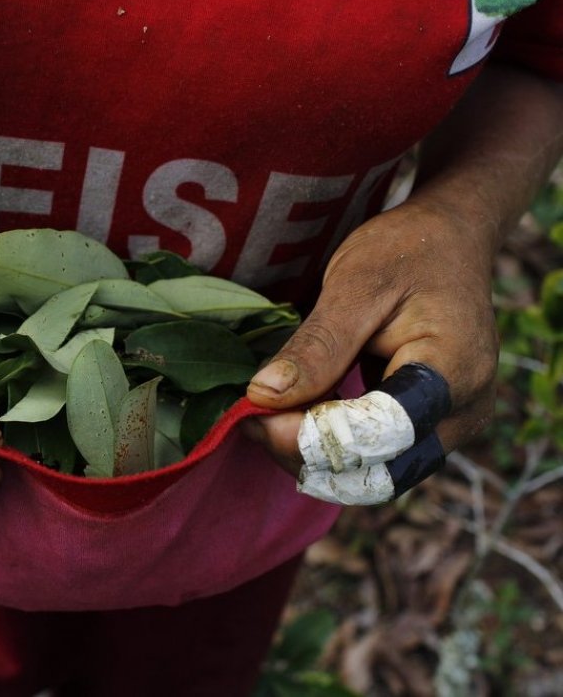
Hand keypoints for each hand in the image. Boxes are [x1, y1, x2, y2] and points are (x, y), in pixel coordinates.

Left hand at [244, 200, 497, 478]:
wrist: (449, 240)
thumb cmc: (407, 251)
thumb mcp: (354, 285)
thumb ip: (316, 347)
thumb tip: (263, 396)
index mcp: (453, 373)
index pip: (378, 435)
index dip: (311, 436)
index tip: (256, 412)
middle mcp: (461, 415)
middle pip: (375, 472)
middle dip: (305, 454)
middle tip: (252, 416)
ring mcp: (449, 428)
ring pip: (371, 475)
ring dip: (311, 454)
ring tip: (267, 411)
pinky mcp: (427, 430)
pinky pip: (374, 457)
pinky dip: (327, 445)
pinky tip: (294, 412)